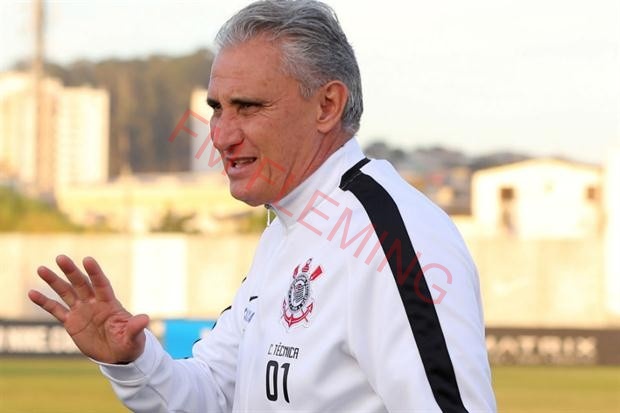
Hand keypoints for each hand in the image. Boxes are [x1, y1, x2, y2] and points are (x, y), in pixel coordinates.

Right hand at [28, 255, 148, 363]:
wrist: (118, 356)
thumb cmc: (130, 343)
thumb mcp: (134, 337)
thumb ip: (136, 327)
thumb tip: (145, 318)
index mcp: (110, 304)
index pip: (101, 285)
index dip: (95, 273)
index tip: (88, 260)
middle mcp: (94, 303)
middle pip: (81, 284)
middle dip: (71, 271)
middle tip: (60, 257)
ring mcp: (81, 311)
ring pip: (66, 293)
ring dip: (54, 281)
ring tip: (41, 269)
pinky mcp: (71, 322)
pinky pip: (56, 310)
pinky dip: (44, 302)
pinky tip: (32, 293)